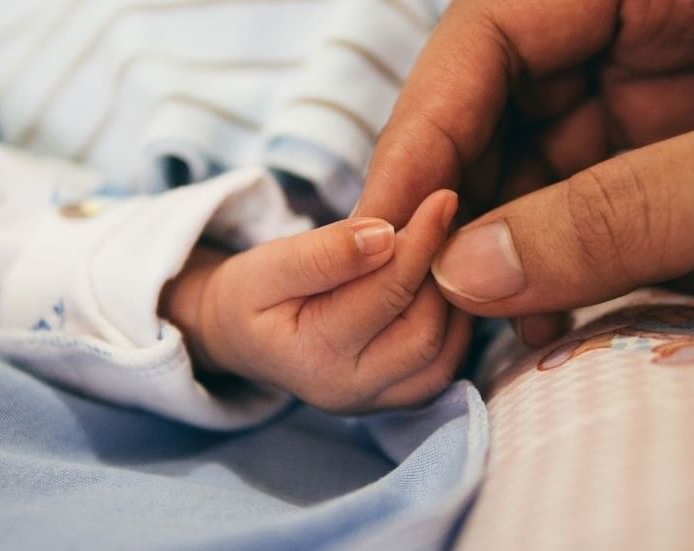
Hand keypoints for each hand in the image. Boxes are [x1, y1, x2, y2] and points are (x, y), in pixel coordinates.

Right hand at [161, 191, 469, 413]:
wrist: (240, 336)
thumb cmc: (252, 295)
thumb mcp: (269, 264)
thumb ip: (324, 253)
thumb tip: (385, 235)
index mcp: (313, 357)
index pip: (386, 294)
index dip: (420, 241)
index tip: (442, 198)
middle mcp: (349, 391)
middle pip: (424, 331)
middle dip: (439, 274)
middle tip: (443, 224)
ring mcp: (375, 402)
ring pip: (443, 353)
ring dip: (452, 299)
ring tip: (440, 252)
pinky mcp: (395, 400)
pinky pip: (444, 366)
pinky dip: (453, 324)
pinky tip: (439, 285)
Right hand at [356, 0, 693, 342]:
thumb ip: (637, 213)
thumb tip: (469, 274)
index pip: (493, 31)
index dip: (425, 132)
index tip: (384, 227)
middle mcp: (660, 12)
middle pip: (517, 106)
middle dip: (485, 208)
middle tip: (452, 302)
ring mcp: (692, 75)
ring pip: (570, 164)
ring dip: (555, 251)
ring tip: (534, 327)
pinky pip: (636, 196)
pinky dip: (631, 256)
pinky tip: (636, 302)